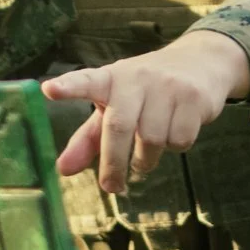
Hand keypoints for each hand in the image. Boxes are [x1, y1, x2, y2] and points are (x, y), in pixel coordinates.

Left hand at [42, 31, 249, 193]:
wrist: (200, 63)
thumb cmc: (146, 92)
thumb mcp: (114, 107)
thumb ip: (88, 139)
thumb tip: (63, 170)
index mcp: (111, 78)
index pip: (86, 81)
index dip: (68, 87)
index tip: (49, 90)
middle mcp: (137, 77)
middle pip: (119, 126)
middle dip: (113, 163)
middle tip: (111, 186)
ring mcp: (167, 85)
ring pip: (151, 140)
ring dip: (147, 157)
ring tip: (148, 150)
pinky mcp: (193, 97)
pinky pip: (179, 140)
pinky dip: (175, 147)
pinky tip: (175, 131)